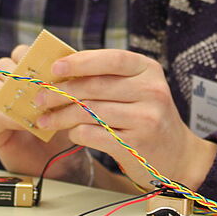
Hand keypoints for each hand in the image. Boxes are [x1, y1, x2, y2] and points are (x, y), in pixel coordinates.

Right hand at [0, 45, 83, 179]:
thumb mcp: (69, 100)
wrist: (64, 162)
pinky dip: (12, 118)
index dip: (30, 54)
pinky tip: (30, 124)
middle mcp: (7, 87)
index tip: (48, 64)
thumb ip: (63, 82)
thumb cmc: (67, 127)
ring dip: (9, 91)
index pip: (19, 53)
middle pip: (1, 64)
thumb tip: (68, 62)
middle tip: (40, 84)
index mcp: (25, 76)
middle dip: (20, 71)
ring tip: (32, 103)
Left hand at [33, 49, 216, 189]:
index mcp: (148, 70)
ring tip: (45, 120)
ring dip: (62, 116)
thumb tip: (59, 70)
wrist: (177, 156)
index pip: (111, 59)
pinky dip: (77, 133)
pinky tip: (71, 134)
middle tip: (39, 97)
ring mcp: (146, 118)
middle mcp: (151, 91)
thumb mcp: (137, 89)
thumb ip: (106, 78)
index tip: (54, 68)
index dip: (81, 62)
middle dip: (61, 92)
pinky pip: (95, 134)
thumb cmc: (146, 117)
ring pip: (91, 112)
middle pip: (95, 87)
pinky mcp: (137, 144)